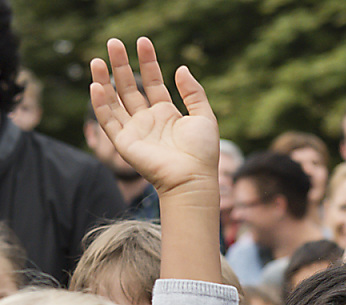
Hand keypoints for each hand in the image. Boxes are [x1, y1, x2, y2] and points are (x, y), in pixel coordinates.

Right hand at [90, 37, 218, 196]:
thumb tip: (181, 67)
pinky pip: (108, 121)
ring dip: (105, 80)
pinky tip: (97, 85)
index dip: (148, 62)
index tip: (142, 42)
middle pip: (130, 87)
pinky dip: (101, 104)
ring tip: (98, 60)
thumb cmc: (202, 152)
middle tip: (113, 42)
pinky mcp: (124, 143)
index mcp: (167, 113)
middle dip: (121, 65)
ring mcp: (135, 130)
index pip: (153, 82)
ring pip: (115, 100)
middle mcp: (148, 120)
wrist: (192, 178)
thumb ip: (193, 92)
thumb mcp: (204, 116)